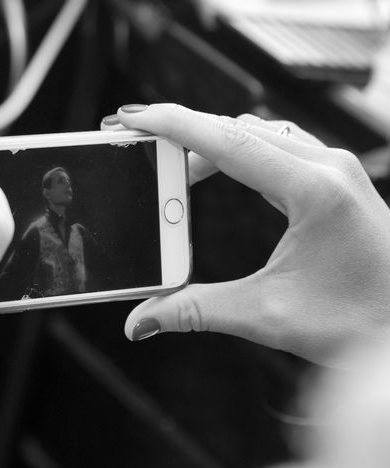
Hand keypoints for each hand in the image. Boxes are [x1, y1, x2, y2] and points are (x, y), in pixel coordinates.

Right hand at [102, 103, 389, 366]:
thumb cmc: (360, 321)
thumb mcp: (267, 315)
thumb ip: (196, 310)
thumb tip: (144, 318)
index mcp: (314, 191)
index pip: (228, 142)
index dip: (175, 126)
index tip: (136, 118)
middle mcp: (328, 169)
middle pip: (238, 128)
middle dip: (184, 132)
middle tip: (142, 143)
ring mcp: (334, 170)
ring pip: (258, 133)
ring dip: (212, 142)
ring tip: (174, 166)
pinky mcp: (334, 180)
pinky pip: (276, 146)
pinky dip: (238, 151)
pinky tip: (220, 171)